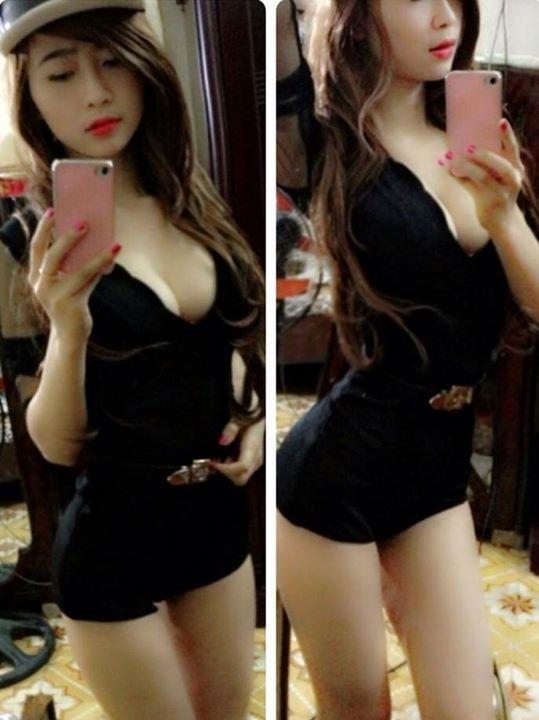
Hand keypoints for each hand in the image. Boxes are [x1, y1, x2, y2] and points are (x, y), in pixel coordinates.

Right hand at [28, 210, 120, 341]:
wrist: (70, 335)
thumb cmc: (70, 303)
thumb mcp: (67, 283)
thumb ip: (74, 265)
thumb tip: (95, 240)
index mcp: (37, 277)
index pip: (36, 248)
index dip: (43, 229)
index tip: (52, 211)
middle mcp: (41, 285)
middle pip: (52, 255)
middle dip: (68, 238)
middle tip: (84, 223)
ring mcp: (55, 296)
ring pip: (77, 270)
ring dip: (96, 255)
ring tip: (112, 243)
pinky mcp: (70, 304)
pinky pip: (89, 281)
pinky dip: (102, 267)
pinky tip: (113, 256)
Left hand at [210, 416, 264, 485]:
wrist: (259, 417)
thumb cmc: (249, 418)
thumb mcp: (238, 419)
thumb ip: (231, 429)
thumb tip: (222, 441)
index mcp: (253, 448)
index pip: (242, 467)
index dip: (225, 469)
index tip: (212, 463)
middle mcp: (256, 458)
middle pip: (242, 478)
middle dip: (225, 474)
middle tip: (213, 463)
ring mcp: (255, 462)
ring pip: (241, 478)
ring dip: (227, 472)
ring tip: (217, 460)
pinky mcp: (252, 462)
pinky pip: (241, 472)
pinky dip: (230, 469)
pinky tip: (224, 458)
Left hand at [439, 119, 524, 233]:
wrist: (503, 221)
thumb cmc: (499, 193)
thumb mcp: (499, 177)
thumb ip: (486, 163)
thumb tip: (460, 147)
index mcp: (515, 168)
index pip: (513, 148)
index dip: (507, 135)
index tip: (501, 121)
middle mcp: (512, 179)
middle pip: (501, 164)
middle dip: (484, 154)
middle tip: (468, 148)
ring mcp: (500, 192)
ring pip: (483, 176)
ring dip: (466, 166)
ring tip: (453, 159)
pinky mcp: (488, 202)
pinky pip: (470, 187)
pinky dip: (458, 177)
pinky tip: (448, 170)